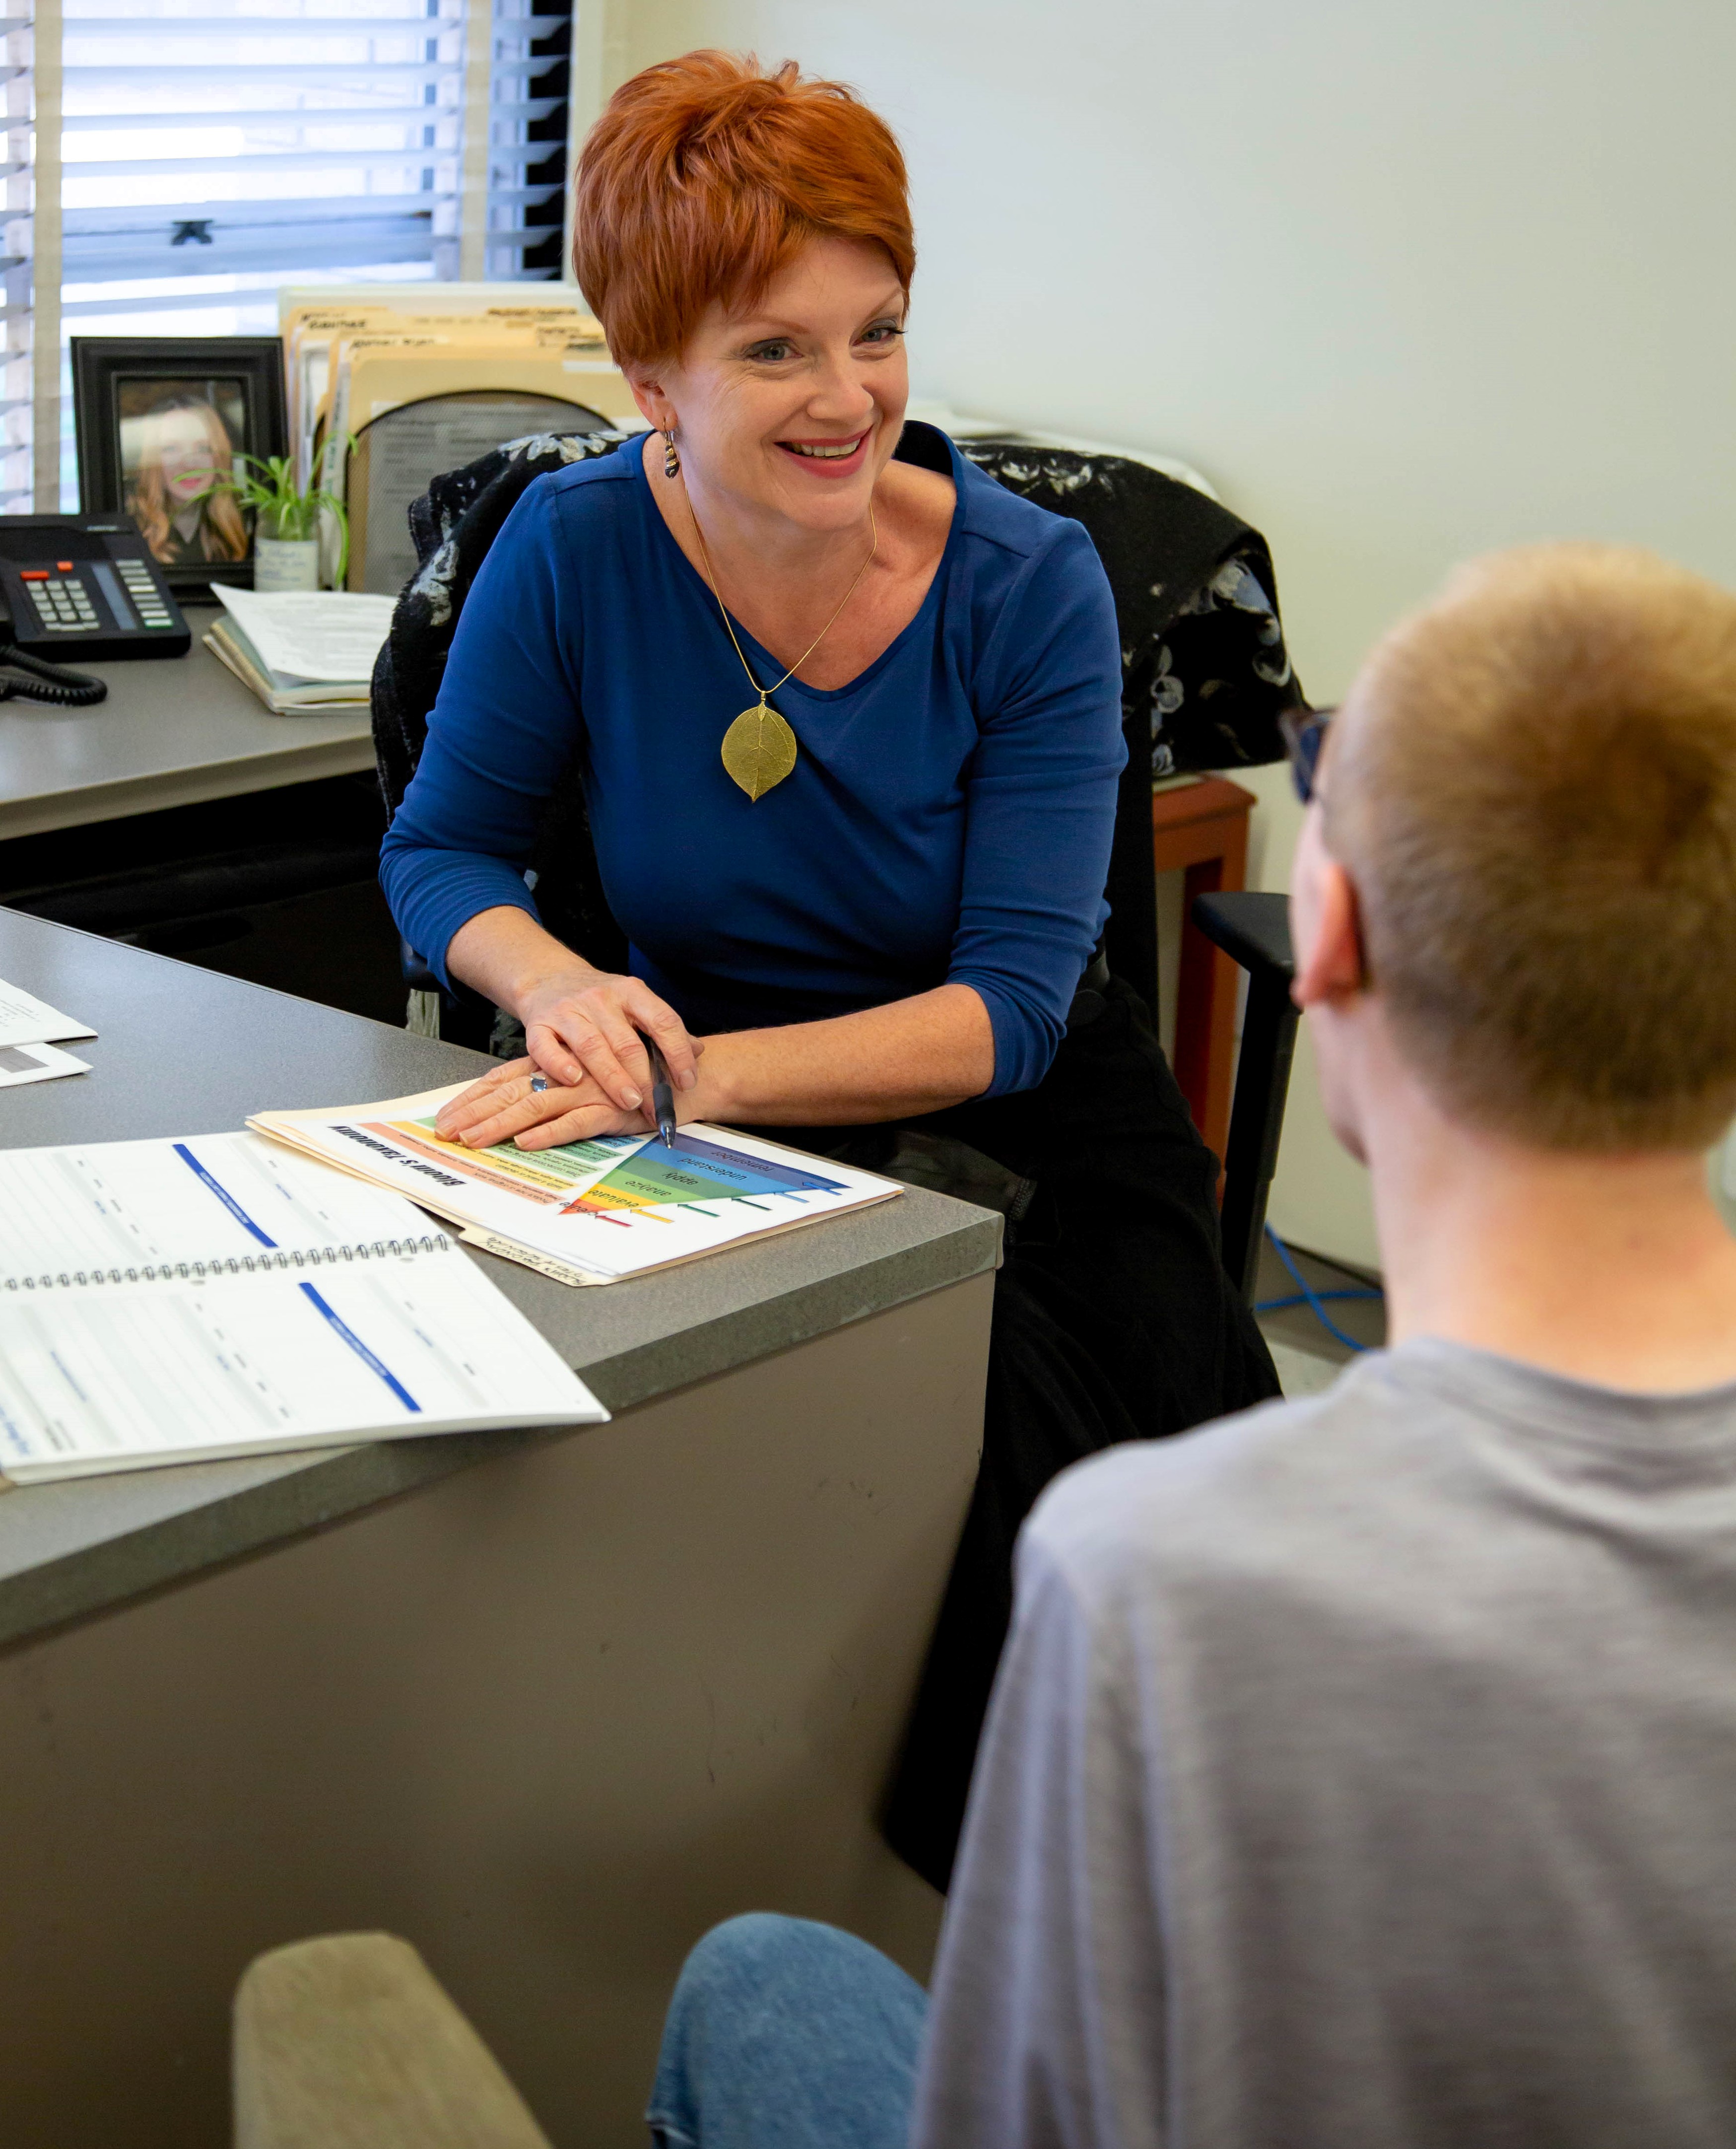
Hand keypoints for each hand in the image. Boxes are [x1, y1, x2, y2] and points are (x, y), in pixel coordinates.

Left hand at [434, 1056, 661, 1150]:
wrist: (688, 1077)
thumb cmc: (638, 1080)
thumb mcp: (591, 1081)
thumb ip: (559, 1089)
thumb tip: (521, 1115)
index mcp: (559, 1065)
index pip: (505, 1079)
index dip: (475, 1097)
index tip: (447, 1115)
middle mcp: (569, 1074)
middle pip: (511, 1093)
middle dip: (475, 1113)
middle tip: (445, 1132)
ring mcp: (588, 1091)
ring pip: (535, 1106)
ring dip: (500, 1125)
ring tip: (473, 1140)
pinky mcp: (610, 1110)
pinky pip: (575, 1123)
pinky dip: (550, 1133)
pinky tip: (526, 1143)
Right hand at [514, 963, 701, 1113]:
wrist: (549, 977)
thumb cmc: (601, 1000)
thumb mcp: (635, 1003)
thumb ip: (663, 1027)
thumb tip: (698, 1051)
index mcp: (631, 991)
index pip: (663, 1021)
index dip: (678, 1053)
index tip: (687, 1082)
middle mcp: (601, 998)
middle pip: (628, 1042)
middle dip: (645, 1078)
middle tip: (656, 1107)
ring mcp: (568, 1009)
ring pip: (592, 1046)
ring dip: (613, 1078)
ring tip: (629, 1102)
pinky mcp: (538, 1023)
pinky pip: (547, 1047)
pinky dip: (560, 1065)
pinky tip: (574, 1081)